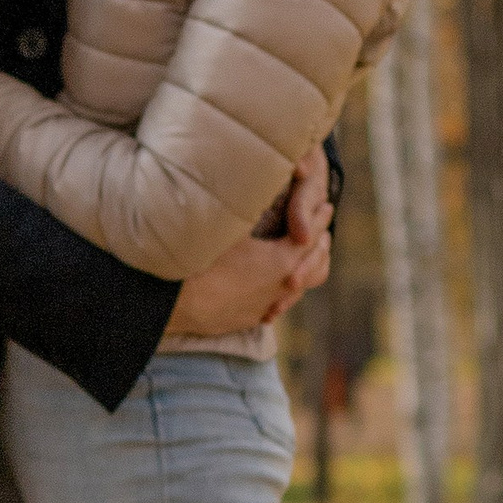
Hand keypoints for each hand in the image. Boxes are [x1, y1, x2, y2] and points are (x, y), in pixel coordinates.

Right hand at [170, 152, 333, 336]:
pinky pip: (279, 303)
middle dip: (321, 245)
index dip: (319, 218)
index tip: (326, 206)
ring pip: (301, 288)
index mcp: (282, 261)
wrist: (176, 305)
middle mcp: (282, 286)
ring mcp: (268, 305)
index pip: (311, 235)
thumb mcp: (229, 228)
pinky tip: (277, 284)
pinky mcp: (252, 317)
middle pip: (316, 265)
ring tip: (304, 257)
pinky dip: (286, 289)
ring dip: (306, 269)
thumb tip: (259, 184)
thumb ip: (250, 208)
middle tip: (322, 231)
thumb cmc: (200, 262)